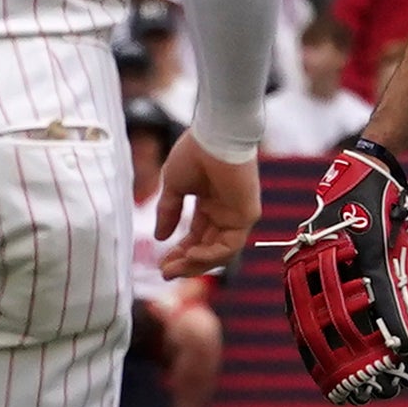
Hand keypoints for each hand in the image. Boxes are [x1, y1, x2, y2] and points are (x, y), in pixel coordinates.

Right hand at [154, 131, 258, 277]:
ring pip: (220, 252)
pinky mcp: (247, 214)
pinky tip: (191, 254)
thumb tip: (160, 237)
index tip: (162, 264)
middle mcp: (225, 212)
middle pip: (207, 248)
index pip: (196, 237)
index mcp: (210, 204)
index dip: (179, 252)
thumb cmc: (195, 152)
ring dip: (196, 263)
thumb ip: (168, 212)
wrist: (214, 134)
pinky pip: (231, 245)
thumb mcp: (174, 187)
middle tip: (165, 272)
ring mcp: (238, 215)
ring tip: (175, 268)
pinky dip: (211, 254)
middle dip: (185, 262)